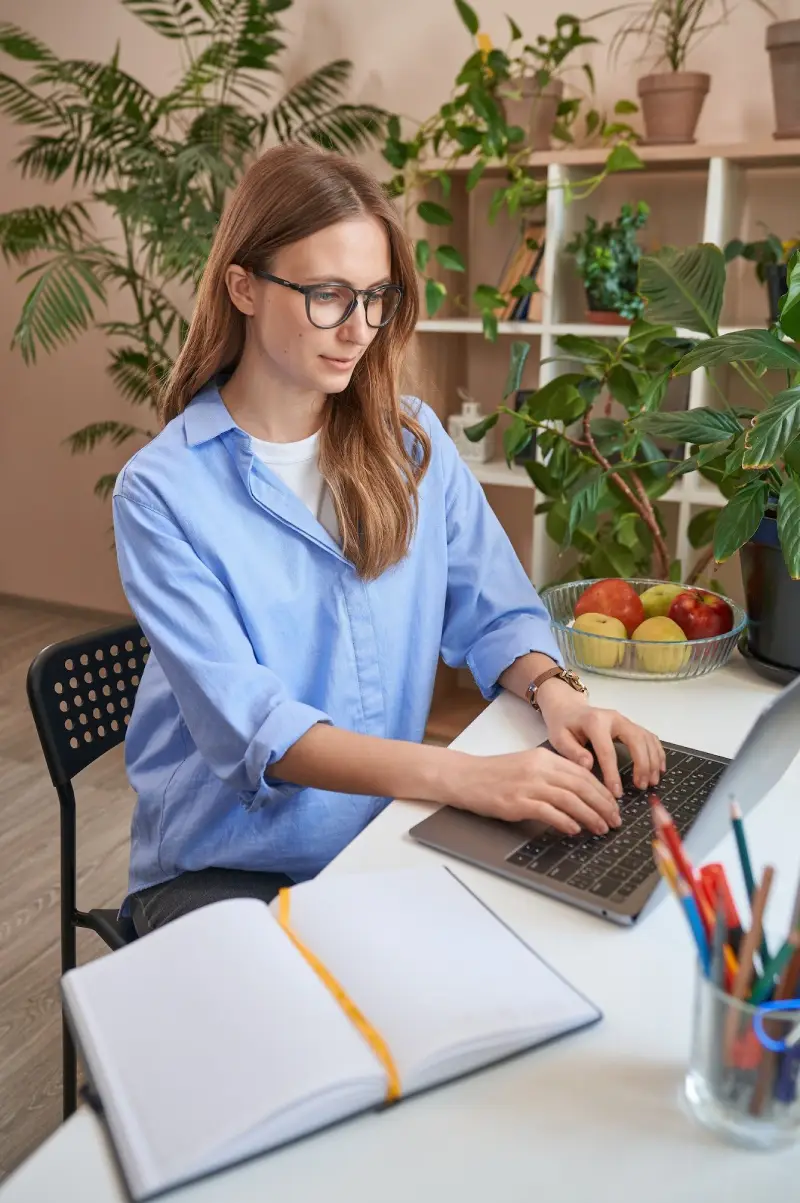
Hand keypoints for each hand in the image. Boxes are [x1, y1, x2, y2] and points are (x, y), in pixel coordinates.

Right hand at [447, 744, 621, 836]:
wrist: (465, 777)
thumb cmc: (496, 775)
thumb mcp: (528, 766)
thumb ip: (552, 776)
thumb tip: (581, 796)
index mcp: (545, 758)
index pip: (583, 773)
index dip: (602, 790)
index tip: (614, 805)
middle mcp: (539, 769)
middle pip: (581, 786)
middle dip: (603, 805)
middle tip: (615, 820)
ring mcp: (528, 785)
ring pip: (570, 799)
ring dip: (590, 816)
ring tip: (601, 828)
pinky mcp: (517, 802)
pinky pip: (548, 812)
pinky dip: (565, 821)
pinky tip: (575, 829)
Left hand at [536, 679, 664, 797]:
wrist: (569, 709)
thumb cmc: (563, 726)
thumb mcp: (559, 738)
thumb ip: (572, 752)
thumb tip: (588, 766)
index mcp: (594, 722)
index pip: (607, 750)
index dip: (612, 773)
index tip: (616, 792)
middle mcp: (614, 718)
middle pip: (635, 740)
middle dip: (642, 764)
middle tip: (641, 786)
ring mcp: (625, 720)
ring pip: (646, 738)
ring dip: (652, 760)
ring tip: (651, 782)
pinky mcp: (631, 724)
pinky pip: (650, 737)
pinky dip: (657, 752)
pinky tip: (659, 768)